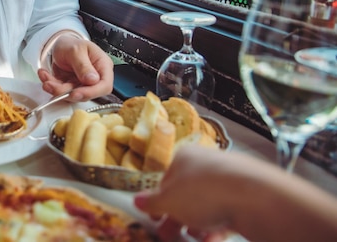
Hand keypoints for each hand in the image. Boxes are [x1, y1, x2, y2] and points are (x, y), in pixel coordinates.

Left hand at [37, 33, 112, 100]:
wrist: (59, 45)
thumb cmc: (71, 44)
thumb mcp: (76, 50)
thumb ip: (83, 65)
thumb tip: (93, 80)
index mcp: (102, 66)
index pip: (105, 85)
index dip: (92, 93)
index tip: (76, 93)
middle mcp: (94, 77)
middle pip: (87, 94)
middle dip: (67, 92)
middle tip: (53, 86)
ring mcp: (82, 83)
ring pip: (71, 94)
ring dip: (56, 89)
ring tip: (45, 78)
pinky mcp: (71, 86)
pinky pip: (61, 91)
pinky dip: (51, 84)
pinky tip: (44, 75)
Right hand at [133, 145, 250, 240]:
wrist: (255, 197)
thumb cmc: (204, 192)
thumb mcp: (168, 201)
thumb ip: (151, 203)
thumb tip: (136, 199)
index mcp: (184, 157)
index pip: (165, 179)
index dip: (159, 201)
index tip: (156, 219)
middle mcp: (206, 164)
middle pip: (186, 194)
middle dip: (178, 218)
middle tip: (172, 236)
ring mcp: (228, 179)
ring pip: (207, 206)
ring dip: (198, 225)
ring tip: (196, 239)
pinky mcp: (246, 196)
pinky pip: (226, 212)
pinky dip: (218, 227)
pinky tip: (213, 239)